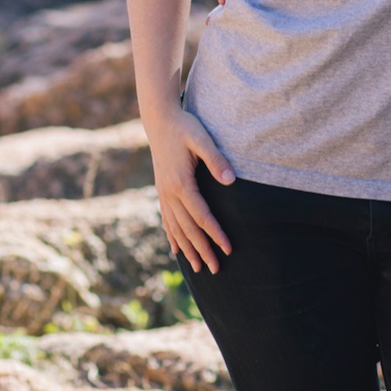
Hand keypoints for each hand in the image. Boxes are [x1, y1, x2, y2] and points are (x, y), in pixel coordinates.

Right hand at [142, 103, 235, 274]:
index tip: (228, 249)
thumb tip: (231, 181)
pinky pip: (167, 220)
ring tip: (199, 268)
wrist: (159, 120)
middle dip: (203, 250)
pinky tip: (176, 250)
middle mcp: (169, 193)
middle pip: (188, 229)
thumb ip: (216, 159)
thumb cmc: (185, 127)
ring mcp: (163, 194)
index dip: (215, 234)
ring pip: (176, 228)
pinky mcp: (162, 191)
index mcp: (180, 184)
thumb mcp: (202, 138)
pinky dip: (172, 237)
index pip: (201, 216)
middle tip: (217, 270)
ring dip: (188, 249)